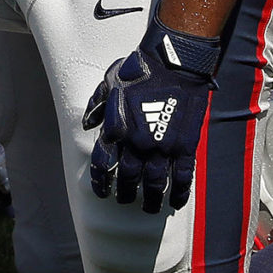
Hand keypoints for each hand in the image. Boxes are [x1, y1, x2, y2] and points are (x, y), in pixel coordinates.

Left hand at [83, 23, 222, 213]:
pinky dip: (178, 193)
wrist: (174, 64)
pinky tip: (175, 201)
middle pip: (128, 177)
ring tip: (150, 208)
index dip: (101, 181)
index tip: (102, 191)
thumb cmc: (140, 70)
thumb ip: (97, 104)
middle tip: (124, 200)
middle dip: (125, 192)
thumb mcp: (109, 82)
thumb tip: (87, 122)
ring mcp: (162, 146)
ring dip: (151, 199)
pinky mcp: (185, 146)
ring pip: (154, 183)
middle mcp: (136, 142)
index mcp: (116, 128)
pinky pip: (182, 177)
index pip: (103, 163)